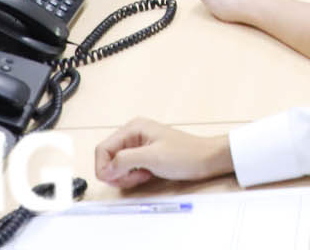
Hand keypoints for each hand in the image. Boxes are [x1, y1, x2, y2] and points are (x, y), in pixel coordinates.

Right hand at [95, 117, 231, 187]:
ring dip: (125, 176)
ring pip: (116, 166)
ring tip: (143, 176)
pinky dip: (132, 176)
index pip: (102, 149)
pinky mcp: (144, 156)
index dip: (103, 167)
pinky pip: (127, 169)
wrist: (207, 159)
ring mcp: (138, 146)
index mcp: (132, 128)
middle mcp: (132, 134)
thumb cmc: (184, 155)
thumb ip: (125, 160)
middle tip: (133, 178)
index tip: (114, 179)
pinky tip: (147, 175)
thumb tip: (106, 169)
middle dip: (116, 173)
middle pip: (108, 158)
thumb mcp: (152, 157)